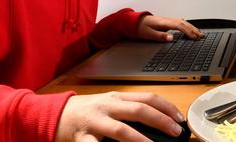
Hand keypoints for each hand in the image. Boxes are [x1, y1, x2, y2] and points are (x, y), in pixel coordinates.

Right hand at [55, 91, 184, 141]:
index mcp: (118, 97)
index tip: (180, 119)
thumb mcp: (111, 106)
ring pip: (121, 129)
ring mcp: (95, 121)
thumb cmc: (88, 111)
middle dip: (161, 121)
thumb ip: (130, 111)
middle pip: (140, 110)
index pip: (149, 98)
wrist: (55, 114)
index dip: (167, 107)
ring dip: (140, 140)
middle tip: (176, 132)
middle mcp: (109, 106)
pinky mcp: (82, 137)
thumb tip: (159, 121)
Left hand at [137, 15, 203, 40]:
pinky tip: (191, 29)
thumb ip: (160, 36)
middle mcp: (168, 20)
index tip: (194, 37)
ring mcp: (168, 20)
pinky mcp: (168, 22)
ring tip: (199, 33)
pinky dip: (188, 26)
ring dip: (192, 27)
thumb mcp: (149, 34)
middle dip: (194, 29)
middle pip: (184, 23)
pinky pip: (181, 23)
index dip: (188, 31)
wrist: (136, 21)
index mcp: (164, 22)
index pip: (179, 26)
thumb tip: (171, 38)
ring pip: (184, 22)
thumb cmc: (141, 27)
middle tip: (201, 36)